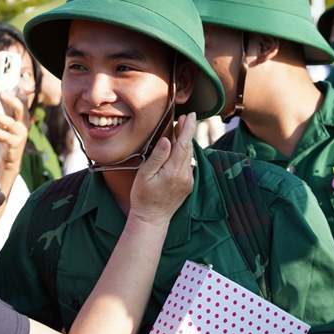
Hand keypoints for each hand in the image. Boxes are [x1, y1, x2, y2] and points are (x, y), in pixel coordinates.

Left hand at [0, 89, 28, 176]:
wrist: (11, 155)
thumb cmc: (7, 134)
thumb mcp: (6, 120)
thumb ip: (5, 108)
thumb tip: (1, 92)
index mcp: (23, 115)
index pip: (24, 100)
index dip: (16, 93)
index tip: (6, 89)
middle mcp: (24, 123)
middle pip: (21, 108)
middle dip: (11, 100)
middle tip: (1, 93)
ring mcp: (21, 134)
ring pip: (11, 123)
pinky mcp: (15, 143)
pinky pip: (6, 137)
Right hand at [129, 112, 195, 226]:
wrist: (152, 219)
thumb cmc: (143, 197)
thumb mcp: (145, 175)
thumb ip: (157, 156)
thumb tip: (167, 140)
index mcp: (173, 171)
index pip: (184, 144)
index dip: (187, 128)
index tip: (190, 115)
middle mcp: (185, 175)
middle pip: (188, 148)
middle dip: (186, 132)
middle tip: (183, 118)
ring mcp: (188, 180)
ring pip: (189, 155)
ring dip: (185, 142)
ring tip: (179, 130)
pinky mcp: (188, 184)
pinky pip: (187, 164)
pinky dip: (184, 154)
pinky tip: (177, 149)